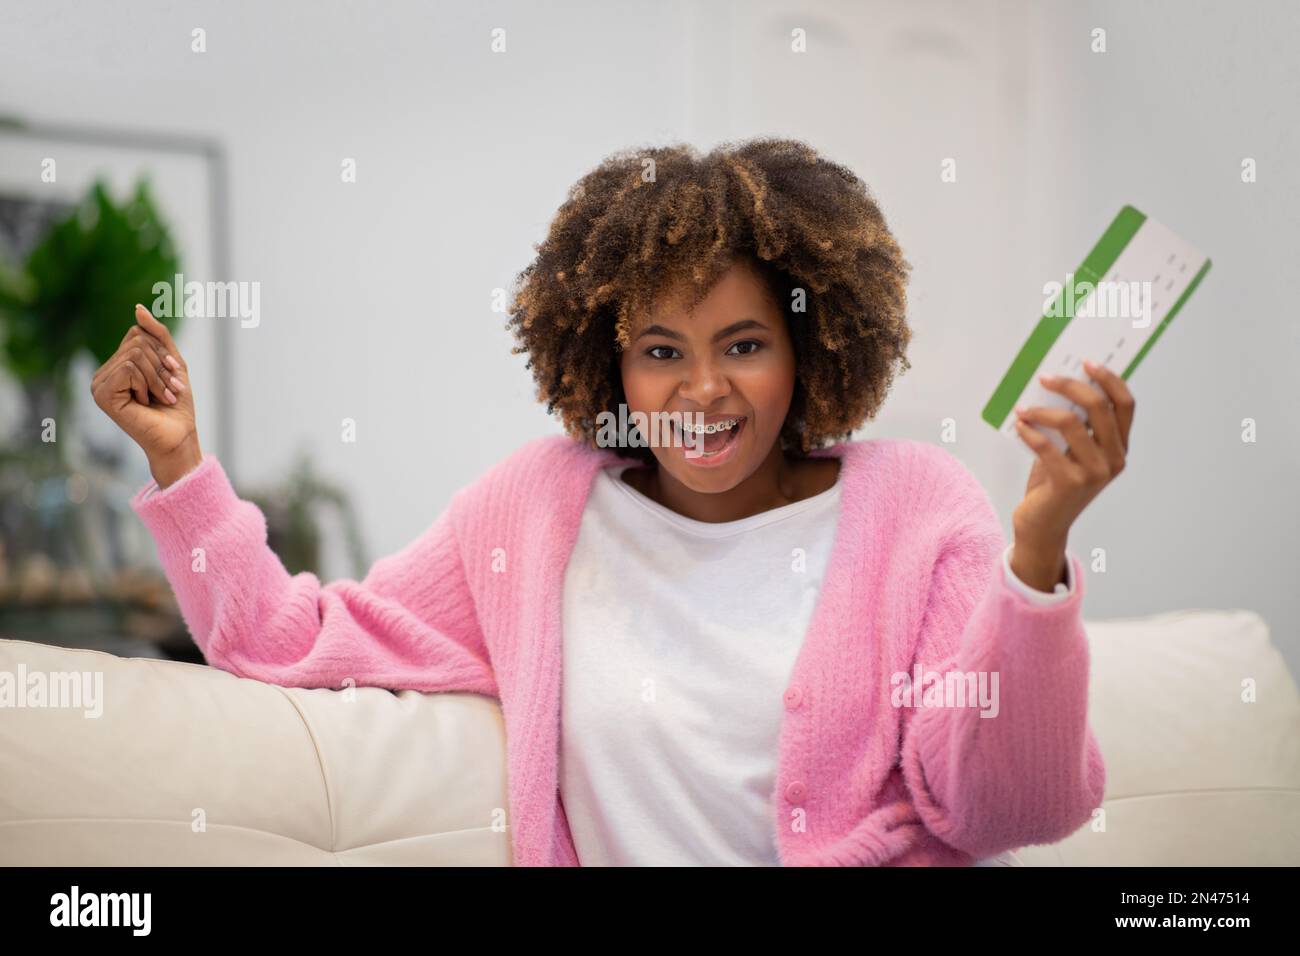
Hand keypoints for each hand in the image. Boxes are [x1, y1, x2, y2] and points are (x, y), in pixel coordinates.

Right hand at [90, 304, 201, 486]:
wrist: (179, 436)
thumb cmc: (176, 404)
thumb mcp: (172, 362)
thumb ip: (157, 335)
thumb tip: (138, 309)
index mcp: (116, 365)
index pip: (137, 334)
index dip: (162, 352)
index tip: (172, 375)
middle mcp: (102, 373)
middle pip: (137, 342)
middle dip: (162, 365)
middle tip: (170, 391)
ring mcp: (99, 384)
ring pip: (134, 354)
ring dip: (158, 377)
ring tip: (162, 398)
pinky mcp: (102, 395)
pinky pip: (129, 368)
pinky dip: (147, 383)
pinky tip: (146, 402)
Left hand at [1009, 360, 1133, 588]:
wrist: (1043, 525)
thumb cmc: (1053, 483)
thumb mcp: (1069, 451)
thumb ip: (1073, 425)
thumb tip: (1056, 384)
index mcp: (1119, 448)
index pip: (1125, 404)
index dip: (1109, 379)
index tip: (1087, 362)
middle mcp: (1114, 459)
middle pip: (1099, 406)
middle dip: (1070, 385)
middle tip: (1045, 377)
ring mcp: (1095, 473)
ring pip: (1072, 423)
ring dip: (1042, 410)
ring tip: (1024, 408)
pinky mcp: (1070, 483)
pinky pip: (1047, 446)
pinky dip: (1030, 432)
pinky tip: (1019, 426)